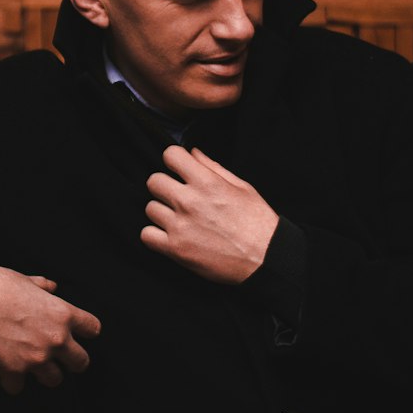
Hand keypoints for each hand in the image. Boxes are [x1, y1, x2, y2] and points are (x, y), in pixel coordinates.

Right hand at [0, 263, 100, 394]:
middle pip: (81, 362)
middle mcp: (55, 339)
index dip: (86, 333)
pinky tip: (6, 373)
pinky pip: (19, 387)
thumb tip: (51, 286)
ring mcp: (36, 357)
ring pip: (54, 380)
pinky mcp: (13, 370)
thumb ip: (43, 286)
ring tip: (32, 366)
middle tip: (60, 359)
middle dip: (71, 362)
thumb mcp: (26, 280)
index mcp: (63, 314)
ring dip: (43, 374)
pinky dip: (12, 382)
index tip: (79, 335)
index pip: (93, 329)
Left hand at [142, 145, 278, 282]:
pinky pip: (146, 235)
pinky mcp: (176, 249)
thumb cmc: (258, 223)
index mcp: (207, 182)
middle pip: (154, 181)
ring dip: (162, 212)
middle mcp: (189, 201)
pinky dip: (155, 235)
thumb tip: (193, 153)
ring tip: (178, 219)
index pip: (170, 155)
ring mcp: (180, 226)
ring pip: (150, 208)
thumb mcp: (242, 187)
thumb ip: (213, 167)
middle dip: (164, 186)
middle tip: (176, 196)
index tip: (177, 169)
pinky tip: (169, 235)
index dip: (173, 160)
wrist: (266, 259)